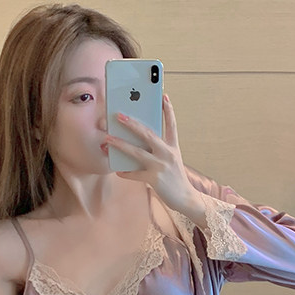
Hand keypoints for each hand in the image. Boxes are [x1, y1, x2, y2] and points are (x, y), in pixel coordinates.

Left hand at [105, 94, 198, 212]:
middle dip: (132, 124)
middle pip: (148, 134)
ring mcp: (161, 166)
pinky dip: (126, 172)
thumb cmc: (176, 179)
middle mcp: (167, 154)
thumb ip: (160, 151)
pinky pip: (135, 174)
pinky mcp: (155, 179)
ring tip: (108, 139)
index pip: (172, 125)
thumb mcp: (172, 161)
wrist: (186, 198)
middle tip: (119, 115)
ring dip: (120, 145)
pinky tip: (118, 171)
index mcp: (173, 148)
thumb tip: (139, 143)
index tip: (163, 96)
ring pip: (137, 152)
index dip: (168, 110)